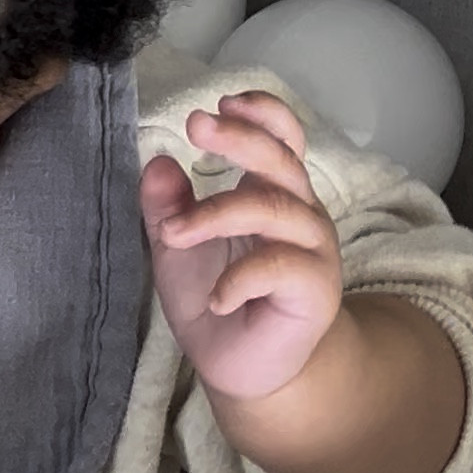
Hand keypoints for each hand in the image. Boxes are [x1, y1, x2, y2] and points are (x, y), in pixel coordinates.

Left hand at [139, 93, 343, 402]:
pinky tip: (215, 298)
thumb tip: (156, 163)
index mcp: (273, 194)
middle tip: (196, 125)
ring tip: (171, 235)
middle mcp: (300, 214)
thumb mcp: (179, 251)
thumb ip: (167, 208)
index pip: (283, 138)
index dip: (261, 113)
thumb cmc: (218, 302)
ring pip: (272, 209)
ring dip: (214, 214)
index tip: (221, 101)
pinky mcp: (315, 289)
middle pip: (280, 160)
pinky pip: (279, 268)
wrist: (247, 371)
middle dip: (239, 138)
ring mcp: (313, 250)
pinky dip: (239, 279)